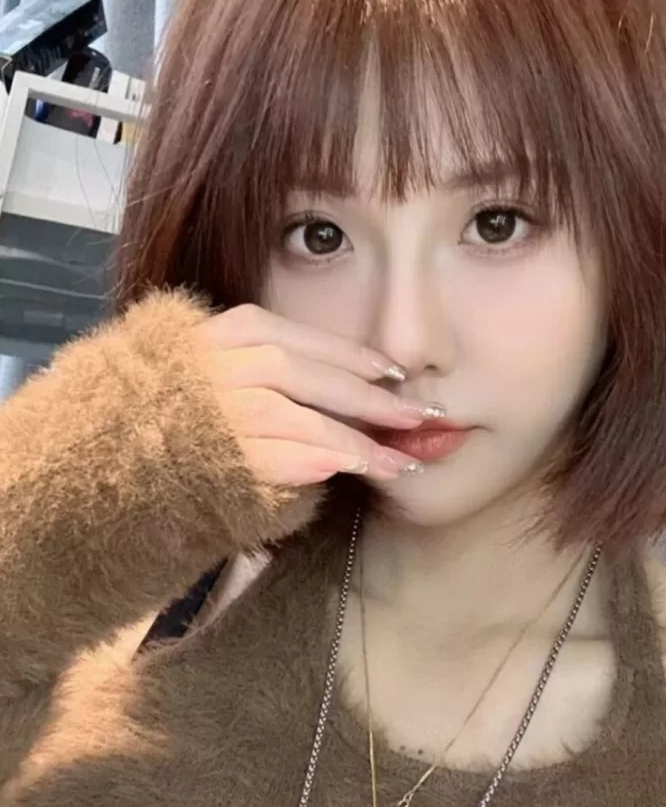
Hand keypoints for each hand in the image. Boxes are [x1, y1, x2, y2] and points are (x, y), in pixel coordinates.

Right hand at [192, 303, 437, 487]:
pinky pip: (273, 456)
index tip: (393, 373)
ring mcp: (209, 411)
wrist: (109, 465)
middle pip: (302, 373)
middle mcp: (214, 365)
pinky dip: (312, 460)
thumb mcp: (213, 374)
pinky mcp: (209, 458)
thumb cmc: (173, 421)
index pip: (297, 338)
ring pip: (293, 415)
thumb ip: (266, 370)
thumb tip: (347, 385)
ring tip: (394, 462)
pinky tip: (347, 471)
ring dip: (351, 440)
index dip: (350, 356)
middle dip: (366, 397)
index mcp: (218, 336)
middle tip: (416, 417)